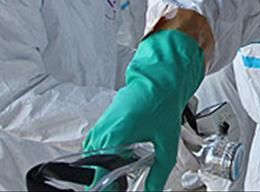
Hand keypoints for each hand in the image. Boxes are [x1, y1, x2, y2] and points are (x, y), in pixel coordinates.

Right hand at [84, 30, 204, 190]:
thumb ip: (160, 171)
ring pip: (93, 159)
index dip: (105, 187)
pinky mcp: (102, 126)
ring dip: (106, 170)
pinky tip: (123, 161)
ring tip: (123, 176)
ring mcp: (99, 128)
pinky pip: (96, 149)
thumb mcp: (167, 143)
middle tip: (122, 184)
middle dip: (107, 181)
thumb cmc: (161, 103)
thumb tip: (153, 189)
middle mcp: (101, 132)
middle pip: (93, 169)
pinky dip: (106, 159)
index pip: (96, 173)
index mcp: (114, 136)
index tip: (116, 189)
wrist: (159, 80)